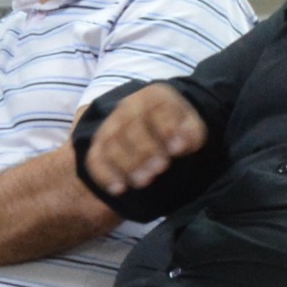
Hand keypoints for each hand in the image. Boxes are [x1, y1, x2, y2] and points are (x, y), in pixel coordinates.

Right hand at [87, 83, 208, 197]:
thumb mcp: (191, 123)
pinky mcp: (99, 145)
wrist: (158, 123)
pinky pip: (95, 159)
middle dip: (145, 150)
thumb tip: (183, 145)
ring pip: (111, 144)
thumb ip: (191, 132)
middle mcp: (127, 108)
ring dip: (126, 165)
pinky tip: (119, 189)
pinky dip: (105, 175)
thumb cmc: (178, 125)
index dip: (166, 129)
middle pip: (129, 128)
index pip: (156, 110)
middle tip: (160, 168)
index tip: (178, 149)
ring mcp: (110, 126)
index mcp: (152, 97)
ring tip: (144, 181)